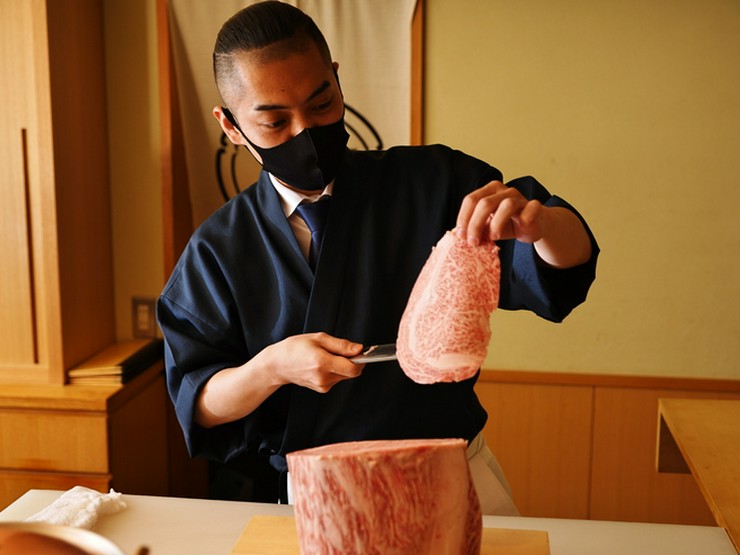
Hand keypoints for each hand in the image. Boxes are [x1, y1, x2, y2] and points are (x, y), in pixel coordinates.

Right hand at [195, 333, 363, 427]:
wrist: (277, 365)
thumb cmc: (294, 348)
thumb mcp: (318, 338)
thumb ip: (341, 345)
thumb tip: (359, 349)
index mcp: (323, 363)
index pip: (354, 368)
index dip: (360, 360)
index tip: (358, 352)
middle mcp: (324, 377)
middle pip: (351, 372)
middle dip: (350, 361)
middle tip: (335, 350)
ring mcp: (322, 385)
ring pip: (344, 375)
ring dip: (341, 366)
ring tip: (324, 356)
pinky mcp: (321, 389)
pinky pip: (336, 379)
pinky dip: (334, 371)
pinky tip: (321, 364)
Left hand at [455, 180, 545, 245]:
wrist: (532, 226)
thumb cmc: (506, 224)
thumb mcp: (486, 226)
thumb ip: (475, 227)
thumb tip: (459, 235)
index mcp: (488, 191)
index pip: (471, 200)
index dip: (463, 218)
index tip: (460, 236)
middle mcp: (503, 191)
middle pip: (485, 203)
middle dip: (475, 224)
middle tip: (473, 242)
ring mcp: (520, 197)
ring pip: (507, 205)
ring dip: (496, 224)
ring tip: (493, 238)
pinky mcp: (534, 206)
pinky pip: (530, 209)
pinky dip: (524, 219)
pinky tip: (519, 229)